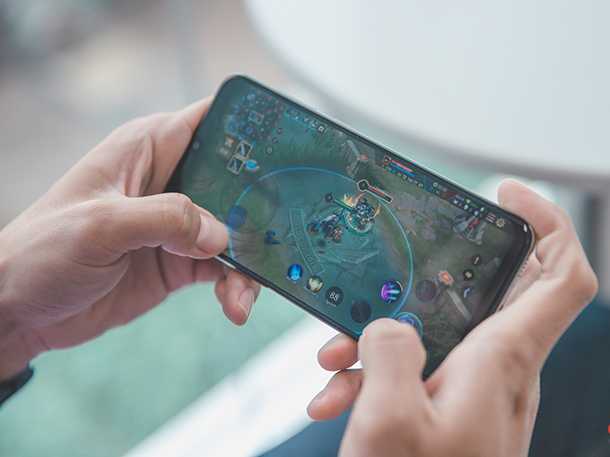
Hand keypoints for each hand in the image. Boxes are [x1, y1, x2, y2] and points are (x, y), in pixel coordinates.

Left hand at [0, 99, 259, 380]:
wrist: (19, 310)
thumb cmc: (40, 252)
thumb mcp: (101, 226)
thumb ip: (166, 219)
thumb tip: (220, 234)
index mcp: (148, 148)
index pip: (213, 121)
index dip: (253, 130)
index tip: (290, 152)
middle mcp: (169, 181)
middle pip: (238, 183)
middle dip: (261, 210)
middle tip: (277, 238)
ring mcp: (177, 224)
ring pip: (237, 232)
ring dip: (249, 262)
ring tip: (241, 293)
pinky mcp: (180, 260)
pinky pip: (224, 268)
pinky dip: (236, 286)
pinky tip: (233, 305)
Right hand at [307, 180, 597, 456]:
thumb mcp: (390, 421)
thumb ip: (390, 349)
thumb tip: (389, 325)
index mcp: (501, 362)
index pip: (561, 274)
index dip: (548, 222)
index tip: (506, 194)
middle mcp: (500, 372)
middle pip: (495, 290)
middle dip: (438, 274)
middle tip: (398, 270)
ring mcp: (477, 393)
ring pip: (442, 332)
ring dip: (386, 335)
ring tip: (335, 360)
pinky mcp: (452, 412)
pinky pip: (420, 370)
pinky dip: (379, 372)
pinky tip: (338, 394)